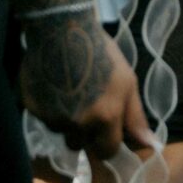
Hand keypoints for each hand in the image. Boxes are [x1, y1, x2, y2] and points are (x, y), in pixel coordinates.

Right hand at [20, 20, 156, 160]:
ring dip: (66, 121)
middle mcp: (77, 123)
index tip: (106, 134)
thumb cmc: (102, 54)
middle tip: (87, 108)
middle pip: (80, 144)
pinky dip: (49, 109)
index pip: (107, 151)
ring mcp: (51, 117)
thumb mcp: (127, 82)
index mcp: (104, 117)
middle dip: (85, 134)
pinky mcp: (31, 109)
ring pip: (61, 131)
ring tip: (70, 93)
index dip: (107, 144)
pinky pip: (43, 118)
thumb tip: (151, 144)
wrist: (61, 31)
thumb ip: (135, 117)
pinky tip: (54, 88)